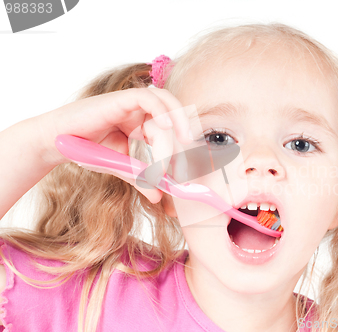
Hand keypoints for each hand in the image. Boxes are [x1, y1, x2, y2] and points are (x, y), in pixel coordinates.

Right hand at [35, 87, 191, 203]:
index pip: (174, 133)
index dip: (183, 152)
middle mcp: (142, 112)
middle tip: (182, 167)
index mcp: (145, 125)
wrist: (55, 142)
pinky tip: (165, 126)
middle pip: (174, 120)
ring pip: (165, 106)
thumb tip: (159, 196)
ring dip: (178, 122)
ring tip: (182, 143)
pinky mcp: (121, 98)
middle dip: (181, 143)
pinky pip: (147, 97)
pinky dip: (160, 109)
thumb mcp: (120, 166)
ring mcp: (132, 103)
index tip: (185, 174)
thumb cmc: (87, 149)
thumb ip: (140, 177)